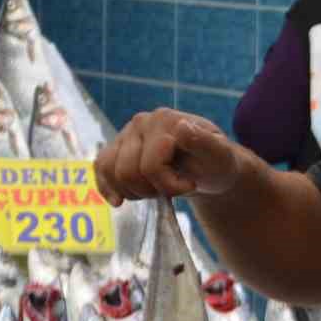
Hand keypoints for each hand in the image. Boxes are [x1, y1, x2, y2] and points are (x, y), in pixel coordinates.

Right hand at [94, 109, 241, 205]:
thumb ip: (204, 142)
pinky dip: (107, 187)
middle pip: (128, 171)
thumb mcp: (220, 156)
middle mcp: (142, 121)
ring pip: (111, 171)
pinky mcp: (117, 147)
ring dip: (133, 191)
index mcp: (166, 120)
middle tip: (174, 189)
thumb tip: (182, 127)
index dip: (169, 185)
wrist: (208, 168)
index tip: (190, 186)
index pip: (151, 165)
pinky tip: (118, 201)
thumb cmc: (216, 163)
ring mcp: (127, 133)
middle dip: (151, 190)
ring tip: (156, 190)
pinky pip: (100, 167)